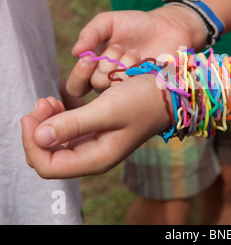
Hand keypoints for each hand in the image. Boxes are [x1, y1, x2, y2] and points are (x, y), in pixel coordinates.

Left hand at [21, 74, 170, 178]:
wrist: (167, 94)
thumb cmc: (142, 101)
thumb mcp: (108, 110)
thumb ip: (74, 124)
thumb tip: (38, 137)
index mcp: (96, 159)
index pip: (48, 166)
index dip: (31, 143)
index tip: (32, 114)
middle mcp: (93, 157)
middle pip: (48, 156)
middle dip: (38, 131)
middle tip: (44, 102)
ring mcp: (94, 146)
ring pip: (55, 144)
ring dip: (46, 122)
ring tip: (51, 100)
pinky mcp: (96, 133)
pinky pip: (66, 133)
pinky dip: (58, 118)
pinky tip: (60, 103)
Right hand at [67, 6, 206, 96]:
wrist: (167, 26)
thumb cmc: (135, 24)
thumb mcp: (109, 22)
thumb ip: (91, 33)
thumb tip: (75, 52)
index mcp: (96, 70)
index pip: (77, 86)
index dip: (80, 75)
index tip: (89, 58)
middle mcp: (111, 84)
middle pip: (97, 87)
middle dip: (106, 66)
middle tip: (118, 49)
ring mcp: (131, 89)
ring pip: (117, 90)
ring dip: (124, 67)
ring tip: (136, 52)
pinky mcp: (148, 90)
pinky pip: (138, 91)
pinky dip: (140, 74)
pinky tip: (146, 60)